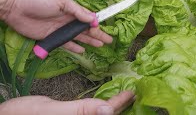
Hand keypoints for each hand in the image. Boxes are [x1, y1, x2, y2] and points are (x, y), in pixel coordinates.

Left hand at [0, 0, 111, 52]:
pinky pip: (66, 44)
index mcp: (71, 9)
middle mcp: (67, 20)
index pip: (88, 18)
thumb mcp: (61, 1)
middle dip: (98, 34)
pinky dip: (74, 47)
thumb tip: (93, 19)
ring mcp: (60, 29)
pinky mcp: (51, 38)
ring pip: (78, 37)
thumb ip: (77, 11)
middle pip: (86, 29)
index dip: (97, 23)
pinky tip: (82, 50)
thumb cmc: (39, 0)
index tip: (107, 28)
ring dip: (90, 41)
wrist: (16, 8)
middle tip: (109, 40)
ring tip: (101, 45)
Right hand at [0, 91, 134, 114]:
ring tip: (122, 97)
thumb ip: (82, 111)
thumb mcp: (53, 111)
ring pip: (98, 114)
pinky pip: (89, 112)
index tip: (132, 92)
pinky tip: (102, 101)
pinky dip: (99, 105)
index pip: (106, 113)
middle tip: (132, 93)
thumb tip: (108, 110)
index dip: (120, 103)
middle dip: (120, 106)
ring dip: (112, 106)